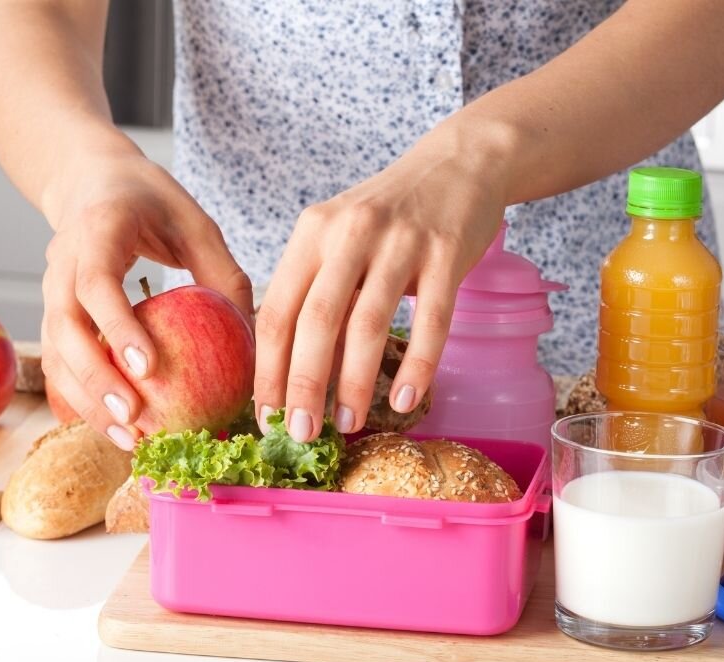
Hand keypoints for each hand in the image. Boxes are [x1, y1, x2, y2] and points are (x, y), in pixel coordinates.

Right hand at [41, 150, 252, 449]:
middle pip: (66, 329)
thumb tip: (254, 337)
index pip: (96, 283)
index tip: (147, 368)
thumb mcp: (195, 223)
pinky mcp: (53, 316)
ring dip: (86, 401)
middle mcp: (62, 262)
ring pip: (55, 354)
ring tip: (128, 439)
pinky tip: (115, 429)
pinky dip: (81, 399)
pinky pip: (58, 364)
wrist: (90, 182)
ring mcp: (50, 291)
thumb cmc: (151, 201)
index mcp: (97, 230)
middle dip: (96, 379)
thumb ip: (222, 273)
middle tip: (135, 418)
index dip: (117, 327)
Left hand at [254, 123, 508, 441]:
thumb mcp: (338, 238)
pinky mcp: (446, 253)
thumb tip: (289, 374)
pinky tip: (404, 400)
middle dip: (304, 386)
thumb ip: (315, 291)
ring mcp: (400, 242)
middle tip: (301, 435)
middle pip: (316, 321)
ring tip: (347, 424)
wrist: (458, 164)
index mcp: (312, 233)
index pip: (276, 310)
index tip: (266, 416)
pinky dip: (417, 366)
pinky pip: (431, 321)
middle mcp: (349, 234)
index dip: (267, 369)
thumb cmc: (389, 215)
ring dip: (354, 383)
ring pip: (368, 324)